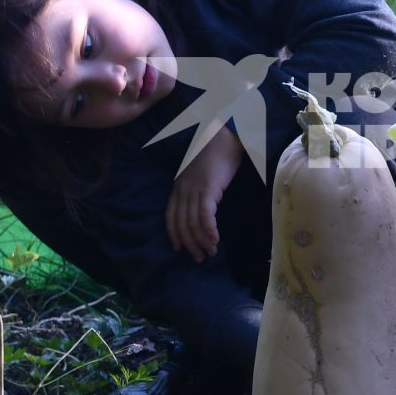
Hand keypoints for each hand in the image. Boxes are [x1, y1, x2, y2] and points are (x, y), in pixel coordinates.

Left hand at [167, 127, 244, 261]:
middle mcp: (183, 190)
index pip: (171, 216)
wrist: (224, 137)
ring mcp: (194, 190)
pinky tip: (215, 239)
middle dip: (189, 243)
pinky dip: (209, 230)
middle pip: (181, 224)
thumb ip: (198, 190)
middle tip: (199, 257)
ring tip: (210, 252)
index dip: (174, 234)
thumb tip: (204, 207)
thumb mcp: (200, 175)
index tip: (179, 248)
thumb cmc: (216, 155)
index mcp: (179, 187)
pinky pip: (205, 216)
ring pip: (193, 223)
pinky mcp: (209, 190)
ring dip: (201, 241)